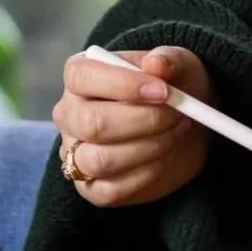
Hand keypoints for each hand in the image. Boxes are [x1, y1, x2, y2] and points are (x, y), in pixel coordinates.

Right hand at [52, 46, 214, 208]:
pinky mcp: (91, 188)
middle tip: (178, 115)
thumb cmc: (170, 86)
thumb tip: (156, 64)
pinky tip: (165, 156)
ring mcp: (75, 154)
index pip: (82, 76)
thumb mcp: (177, 64)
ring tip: (175, 133)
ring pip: (100, 161)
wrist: (182, 124)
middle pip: (92, 124)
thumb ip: (168, 60)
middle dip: (144, 121)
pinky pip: (111, 190)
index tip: (163, 91)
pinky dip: (147, 174)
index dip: (124, 84)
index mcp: (79, 75)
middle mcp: (69, 115)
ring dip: (149, 148)